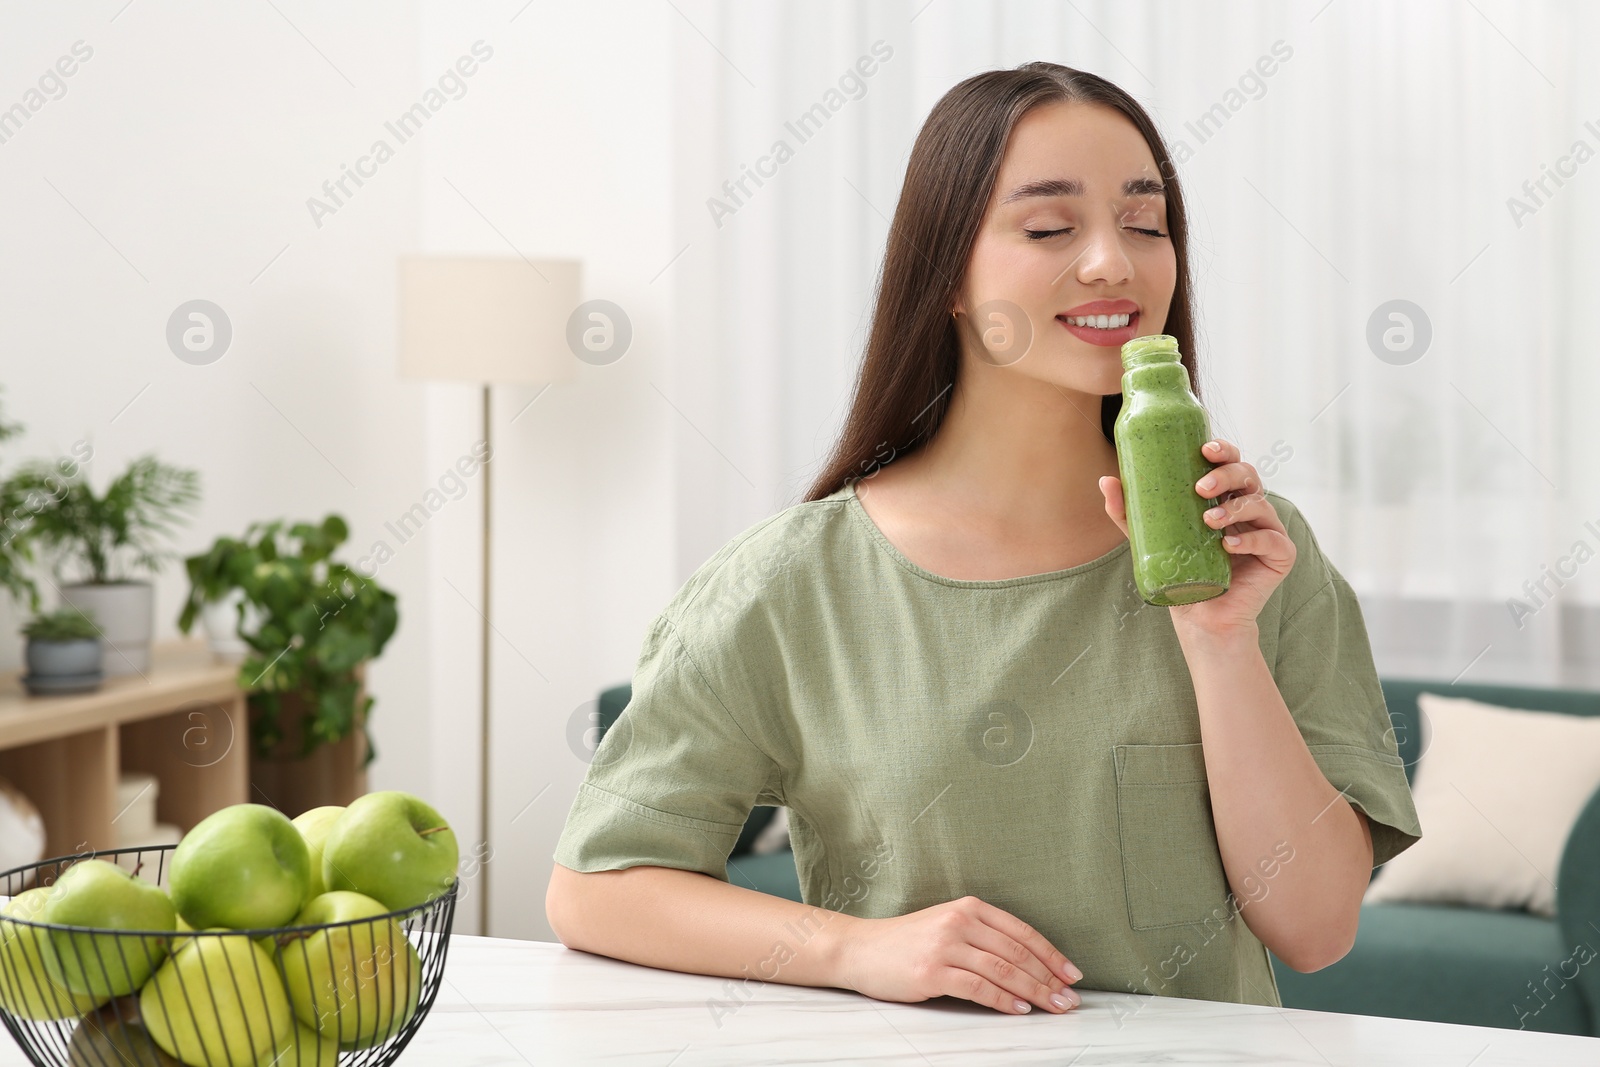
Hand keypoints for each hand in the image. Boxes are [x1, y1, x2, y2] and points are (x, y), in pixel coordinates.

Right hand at [835, 896, 1081, 1014]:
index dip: (1051, 954)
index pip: (1022, 932)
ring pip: (1003, 970)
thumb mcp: (947, 926)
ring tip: (1053, 1007)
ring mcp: (945, 945)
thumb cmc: (907, 942)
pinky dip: (1003, 1000)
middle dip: (1049, 978)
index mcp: (969, 907)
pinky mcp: (932, 971)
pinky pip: (978, 987)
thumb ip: (983, 937)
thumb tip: (1028, 964)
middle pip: (1017, 952)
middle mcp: (959, 921)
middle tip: (1070, 998)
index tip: (1071, 974)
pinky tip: (1019, 1009)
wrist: (861, 949)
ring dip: (1034, 992)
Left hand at [1097, 437, 1294, 634]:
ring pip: (1260, 503)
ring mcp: (1268, 530)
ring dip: (1234, 508)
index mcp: (1225, 496)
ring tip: (1209, 521)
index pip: (1230, 462)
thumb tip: (1105, 479)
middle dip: (1227, 474)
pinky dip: (1250, 539)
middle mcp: (1250, 508)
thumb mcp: (1147, 537)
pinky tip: (1230, 544)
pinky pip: (1272, 540)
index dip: (1224, 450)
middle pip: (1248, 475)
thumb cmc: (1179, 570)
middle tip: (1201, 488)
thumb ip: (1127, 512)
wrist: (1200, 617)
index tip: (1204, 449)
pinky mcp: (1281, 556)